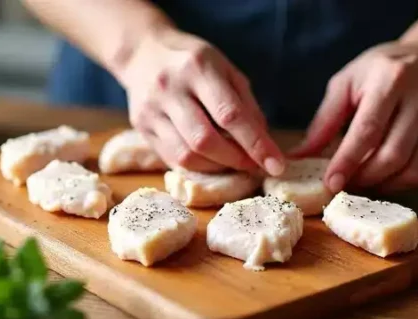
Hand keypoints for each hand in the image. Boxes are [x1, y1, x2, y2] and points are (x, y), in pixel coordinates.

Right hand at [119, 27, 284, 174]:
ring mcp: (151, 109)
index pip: (230, 115)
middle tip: (253, 164)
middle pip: (205, 140)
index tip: (276, 165)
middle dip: (236, 160)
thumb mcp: (226, 70)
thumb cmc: (194, 63)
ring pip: (187, 155)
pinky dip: (199, 167)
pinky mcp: (141, 126)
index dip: (256, 145)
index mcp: (198, 68)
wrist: (143, 53)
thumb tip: (265, 144)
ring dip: (218, 167)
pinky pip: (173, 159)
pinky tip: (212, 161)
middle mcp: (170, 88)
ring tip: (232, 162)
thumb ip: (247, 105)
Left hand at [292, 41, 417, 192]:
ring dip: (388, 185)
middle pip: (393, 155)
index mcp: (390, 79)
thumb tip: (301, 155)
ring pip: (415, 169)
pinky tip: (392, 176)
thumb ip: (325, 120)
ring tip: (369, 182)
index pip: (368, 130)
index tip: (332, 183)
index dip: (348, 161)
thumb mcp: (349, 81)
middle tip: (348, 183)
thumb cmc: (385, 69)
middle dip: (366, 177)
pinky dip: (409, 183)